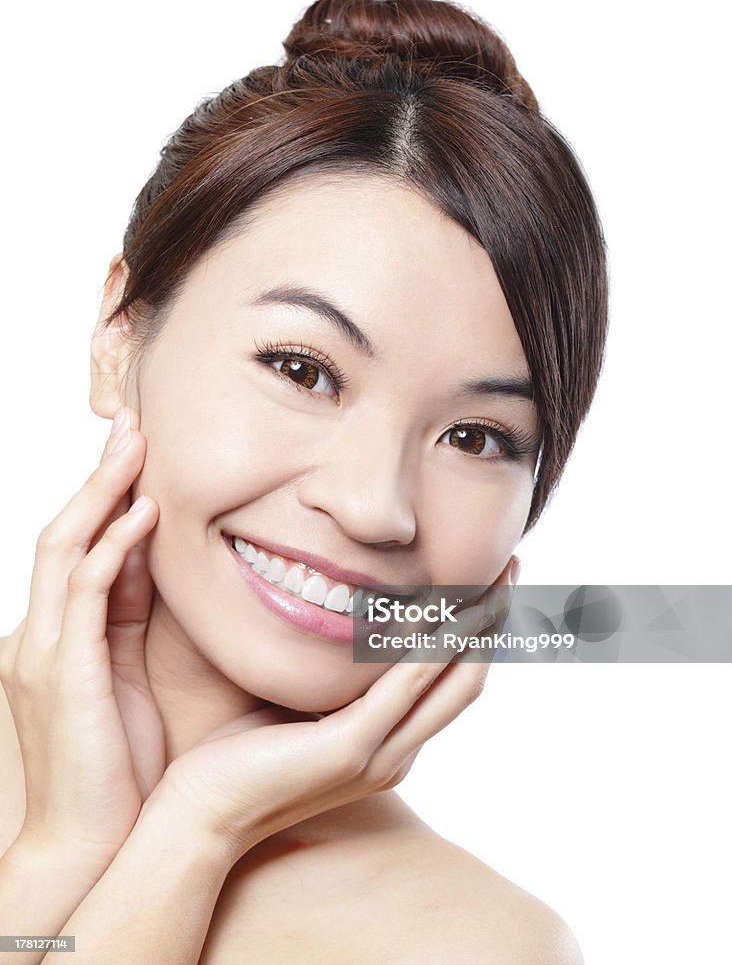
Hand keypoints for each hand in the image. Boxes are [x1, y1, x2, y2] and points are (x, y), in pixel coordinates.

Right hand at [0, 406, 164, 873]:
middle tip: (133, 421)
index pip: (80, 545)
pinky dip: (110, 546)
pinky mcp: (63, 670)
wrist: (90, 839)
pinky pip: (83, 591)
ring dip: (101, 492)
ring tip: (136, 444)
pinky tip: (142, 515)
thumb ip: (130, 619)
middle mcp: (44, 631)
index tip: (141, 449)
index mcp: (62, 632)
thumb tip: (157, 567)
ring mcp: (46, 648)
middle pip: (65, 530)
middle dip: (98, 475)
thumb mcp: (125, 676)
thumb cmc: (115, 763)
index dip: (107, 494)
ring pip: (64, 546)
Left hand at [150, 575, 514, 862]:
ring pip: (449, 680)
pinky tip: (442, 606)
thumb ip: (333, 680)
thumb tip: (339, 627)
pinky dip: (429, 645)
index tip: (491, 584)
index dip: (479, 634)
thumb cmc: (239, 758)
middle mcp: (397, 754)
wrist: (200, 816)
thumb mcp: (299, 710)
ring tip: (493, 578)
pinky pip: (403, 686)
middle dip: (494, 622)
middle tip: (511, 568)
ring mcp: (378, 755)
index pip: (450, 683)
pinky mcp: (349, 750)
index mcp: (389, 745)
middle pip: (467, 679)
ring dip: (476, 625)